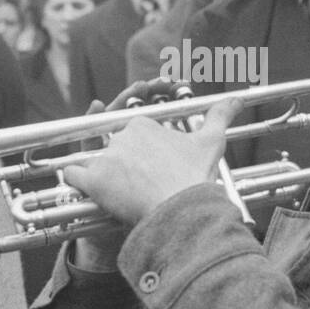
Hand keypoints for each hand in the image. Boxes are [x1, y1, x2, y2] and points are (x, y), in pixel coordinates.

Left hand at [64, 95, 243, 227]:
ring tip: (113, 185)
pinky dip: (75, 178)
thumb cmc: (196, 176)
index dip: (141, 148)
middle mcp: (120, 136)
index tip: (150, 161)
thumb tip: (237, 99)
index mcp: (142, 125)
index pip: (133, 132)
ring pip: (93, 159)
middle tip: (137, 179)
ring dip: (100, 170)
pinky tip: (84, 185)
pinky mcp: (92, 181)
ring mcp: (105, 158)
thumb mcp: (210, 141)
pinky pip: (73, 174)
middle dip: (123, 161)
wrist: (183, 209)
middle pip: (114, 147)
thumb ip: (220, 116)